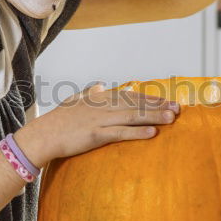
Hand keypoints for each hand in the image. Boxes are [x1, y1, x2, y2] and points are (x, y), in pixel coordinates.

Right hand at [14, 84, 178, 165]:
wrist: (42, 135)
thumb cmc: (58, 120)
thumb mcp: (75, 101)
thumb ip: (91, 93)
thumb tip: (103, 85)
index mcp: (100, 99)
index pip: (131, 97)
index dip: (150, 99)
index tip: (167, 100)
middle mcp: (103, 107)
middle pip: (136, 104)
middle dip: (158, 106)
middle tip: (178, 108)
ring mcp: (99, 120)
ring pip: (132, 117)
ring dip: (154, 116)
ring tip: (172, 118)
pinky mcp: (95, 135)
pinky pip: (120, 133)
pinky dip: (137, 132)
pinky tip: (152, 133)